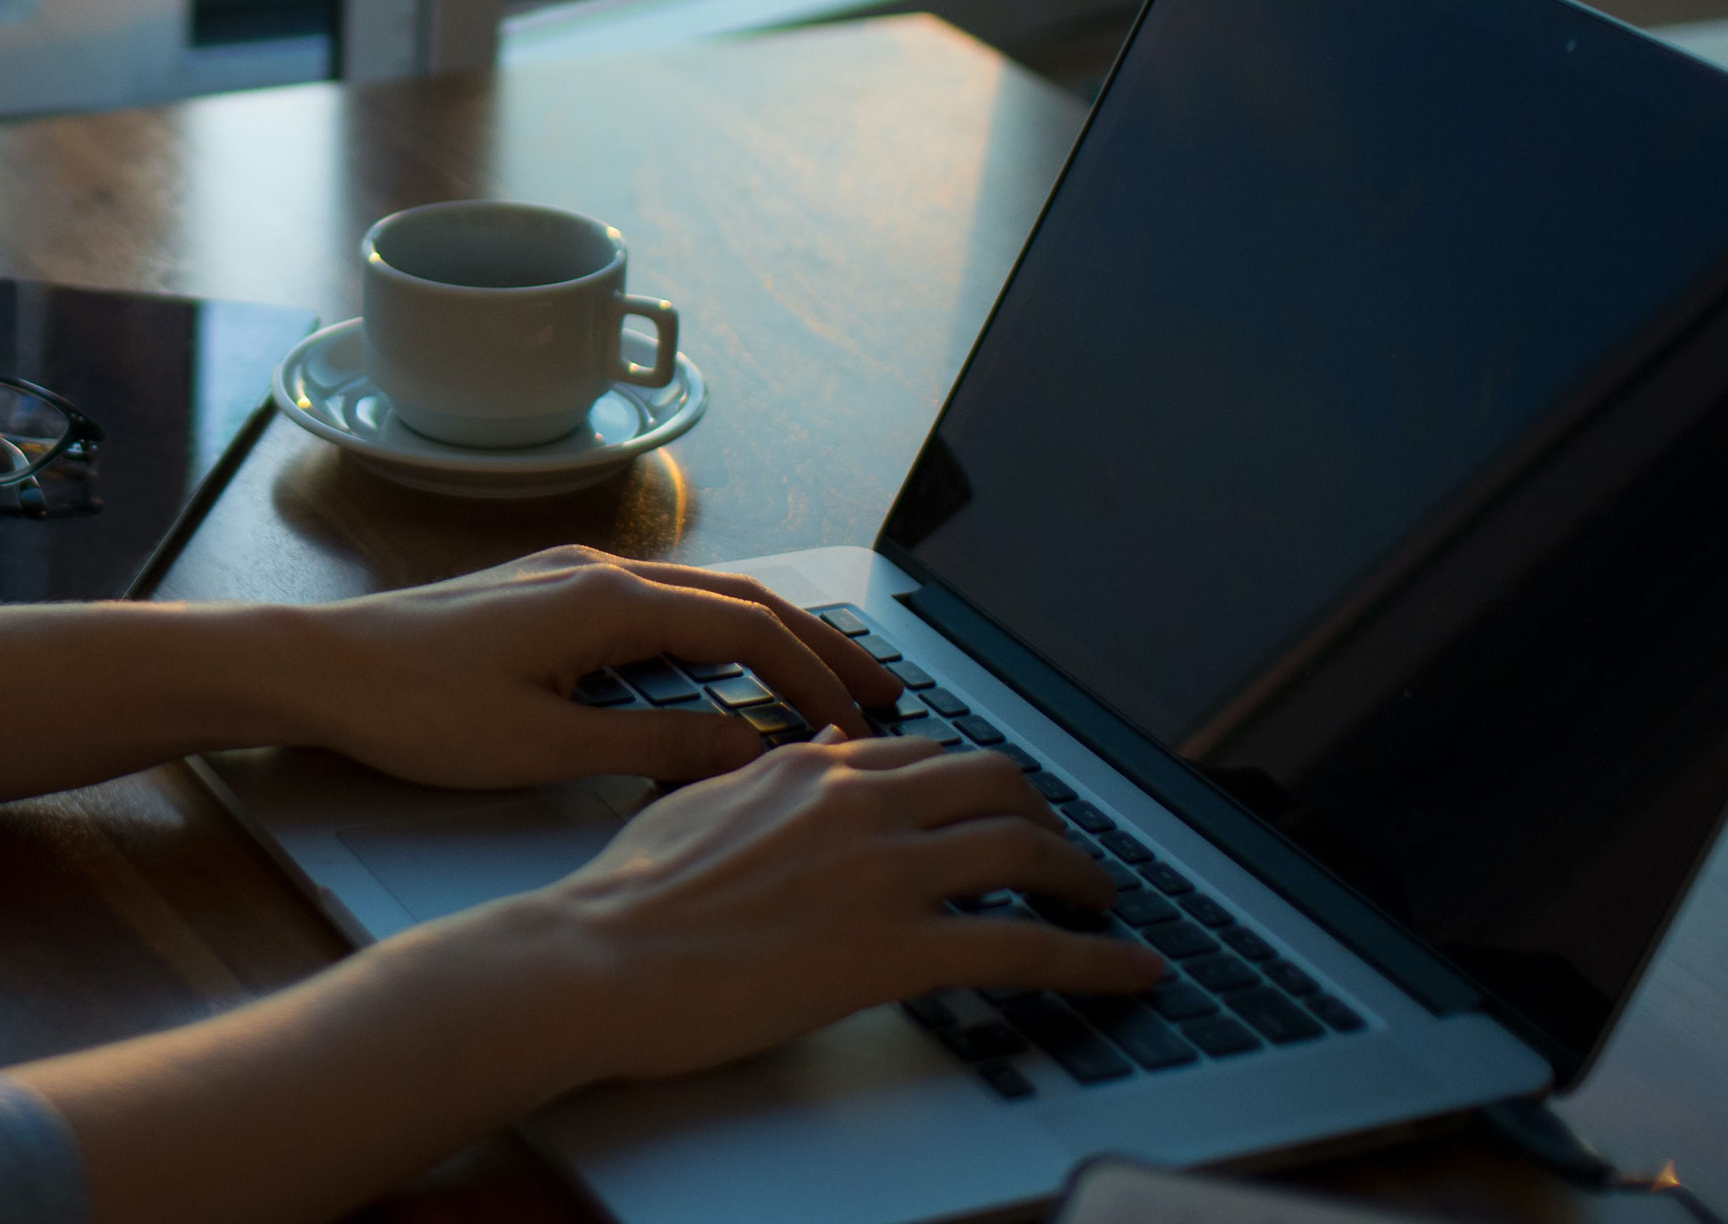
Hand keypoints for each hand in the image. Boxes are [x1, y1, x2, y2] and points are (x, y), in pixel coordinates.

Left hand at [282, 549, 906, 790]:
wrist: (319, 666)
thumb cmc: (414, 707)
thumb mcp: (542, 747)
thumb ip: (652, 748)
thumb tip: (747, 752)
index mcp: (608, 601)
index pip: (747, 631)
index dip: (815, 678)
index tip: (862, 727)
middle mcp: (598, 571)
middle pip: (740, 599)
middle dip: (818, 643)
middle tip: (884, 689)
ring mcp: (569, 576)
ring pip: (700, 597)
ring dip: (768, 635)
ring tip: (822, 681)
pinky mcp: (544, 594)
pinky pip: (657, 604)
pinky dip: (713, 633)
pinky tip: (722, 669)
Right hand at [460, 732, 1165, 1090]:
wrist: (597, 960)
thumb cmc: (625, 898)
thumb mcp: (695, 805)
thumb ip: (764, 780)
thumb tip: (811, 755)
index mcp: (810, 770)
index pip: (927, 755)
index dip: (979, 783)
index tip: (1000, 808)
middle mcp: (859, 803)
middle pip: (997, 783)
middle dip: (1048, 814)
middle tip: (1063, 852)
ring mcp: (883, 872)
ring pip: (1028, 849)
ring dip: (1085, 879)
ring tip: (1105, 905)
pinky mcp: (897, 948)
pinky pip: (1028, 947)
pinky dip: (1096, 960)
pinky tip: (1130, 972)